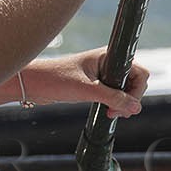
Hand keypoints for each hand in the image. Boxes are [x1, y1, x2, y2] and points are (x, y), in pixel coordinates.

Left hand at [27, 49, 146, 116]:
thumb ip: (112, 98)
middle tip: (117, 114)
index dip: (137, 90)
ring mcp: (101, 74)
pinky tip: (108, 112)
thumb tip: (135, 107)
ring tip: (112, 114)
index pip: (138, 71)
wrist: (32, 84)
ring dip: (122, 104)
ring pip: (124, 89)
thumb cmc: (55, 79)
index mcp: (107, 56)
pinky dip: (113, 104)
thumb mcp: (87, 90)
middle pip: (134, 81)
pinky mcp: (94, 84)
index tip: (127, 105)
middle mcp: (107, 63)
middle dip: (130, 99)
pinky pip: (112, 94)